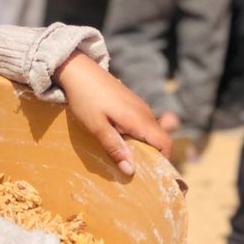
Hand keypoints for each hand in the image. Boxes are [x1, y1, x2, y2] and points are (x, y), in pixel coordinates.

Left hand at [54, 53, 170, 174]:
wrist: (79, 70)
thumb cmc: (85, 98)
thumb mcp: (97, 127)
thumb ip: (115, 148)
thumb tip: (131, 171)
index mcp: (139, 119)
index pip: (165, 142)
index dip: (163, 160)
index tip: (150, 173)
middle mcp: (144, 112)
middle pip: (159, 139)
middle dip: (151, 155)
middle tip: (132, 168)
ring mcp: (139, 106)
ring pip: (150, 131)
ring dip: (142, 145)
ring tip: (122, 155)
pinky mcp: (132, 102)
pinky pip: (142, 123)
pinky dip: (136, 134)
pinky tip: (117, 137)